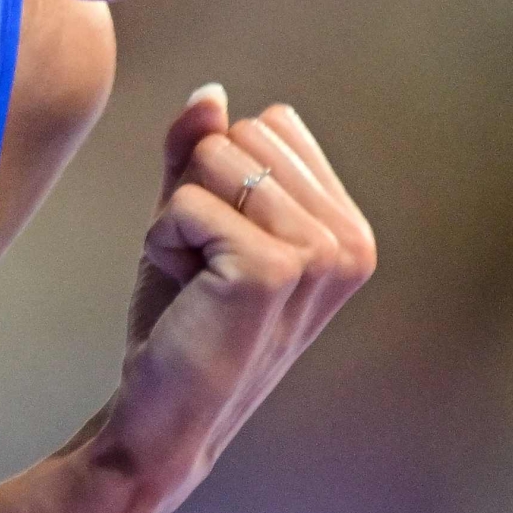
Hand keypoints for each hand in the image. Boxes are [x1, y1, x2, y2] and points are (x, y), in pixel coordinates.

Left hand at [89, 84, 377, 512]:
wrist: (162, 418)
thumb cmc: (183, 322)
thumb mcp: (196, 222)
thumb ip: (203, 154)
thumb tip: (211, 93)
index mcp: (348, 229)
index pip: (273, 124)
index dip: (223, 174)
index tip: (224, 246)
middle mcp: (349, 241)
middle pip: (243, 133)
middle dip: (200, 191)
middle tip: (206, 268)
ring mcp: (318, 256)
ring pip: (213, 159)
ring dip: (179, 218)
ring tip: (197, 283)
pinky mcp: (272, 269)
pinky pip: (186, 199)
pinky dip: (164, 239)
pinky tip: (186, 294)